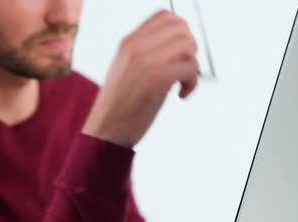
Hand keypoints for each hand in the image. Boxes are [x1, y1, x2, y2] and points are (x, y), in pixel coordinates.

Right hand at [82, 9, 198, 147]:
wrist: (105, 130)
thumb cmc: (118, 106)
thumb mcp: (124, 69)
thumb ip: (145, 52)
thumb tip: (178, 45)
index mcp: (128, 42)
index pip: (165, 16)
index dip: (180, 32)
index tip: (179, 52)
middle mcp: (136, 46)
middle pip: (182, 28)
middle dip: (190, 49)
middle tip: (182, 69)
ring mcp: (146, 61)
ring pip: (188, 46)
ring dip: (192, 66)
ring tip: (181, 83)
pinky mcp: (157, 78)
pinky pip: (190, 68)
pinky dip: (192, 82)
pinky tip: (180, 94)